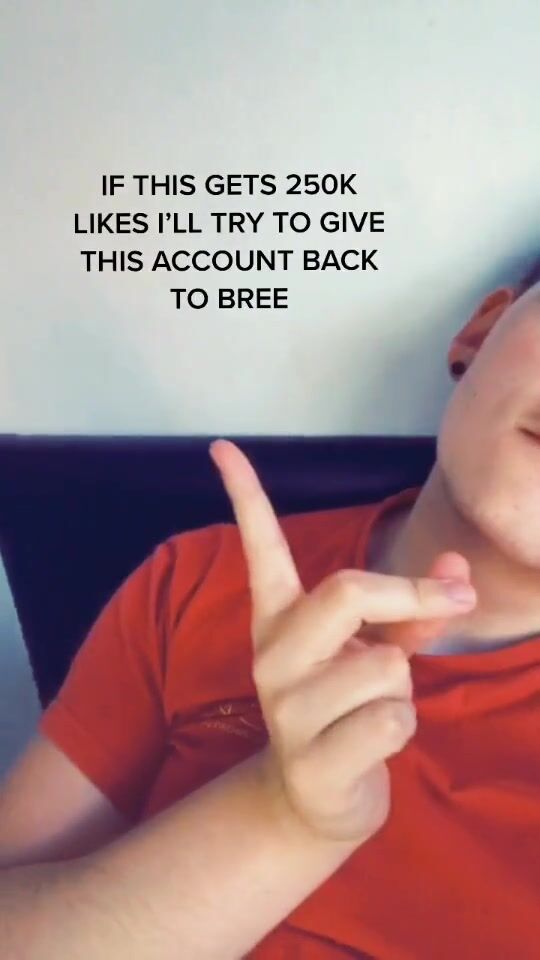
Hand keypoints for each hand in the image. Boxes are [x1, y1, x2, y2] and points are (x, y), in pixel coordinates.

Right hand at [210, 440, 475, 842]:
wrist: (314, 799)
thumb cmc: (348, 707)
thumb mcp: (378, 649)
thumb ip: (415, 608)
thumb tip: (458, 572)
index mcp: (281, 620)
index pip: (262, 549)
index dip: (246, 496)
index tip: (222, 446)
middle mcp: (274, 655)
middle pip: (346, 592)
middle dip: (410, 596)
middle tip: (451, 602)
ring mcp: (286, 709)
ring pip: (387, 666)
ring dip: (404, 688)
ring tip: (373, 708)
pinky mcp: (311, 761)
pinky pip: (393, 721)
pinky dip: (403, 729)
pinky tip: (371, 745)